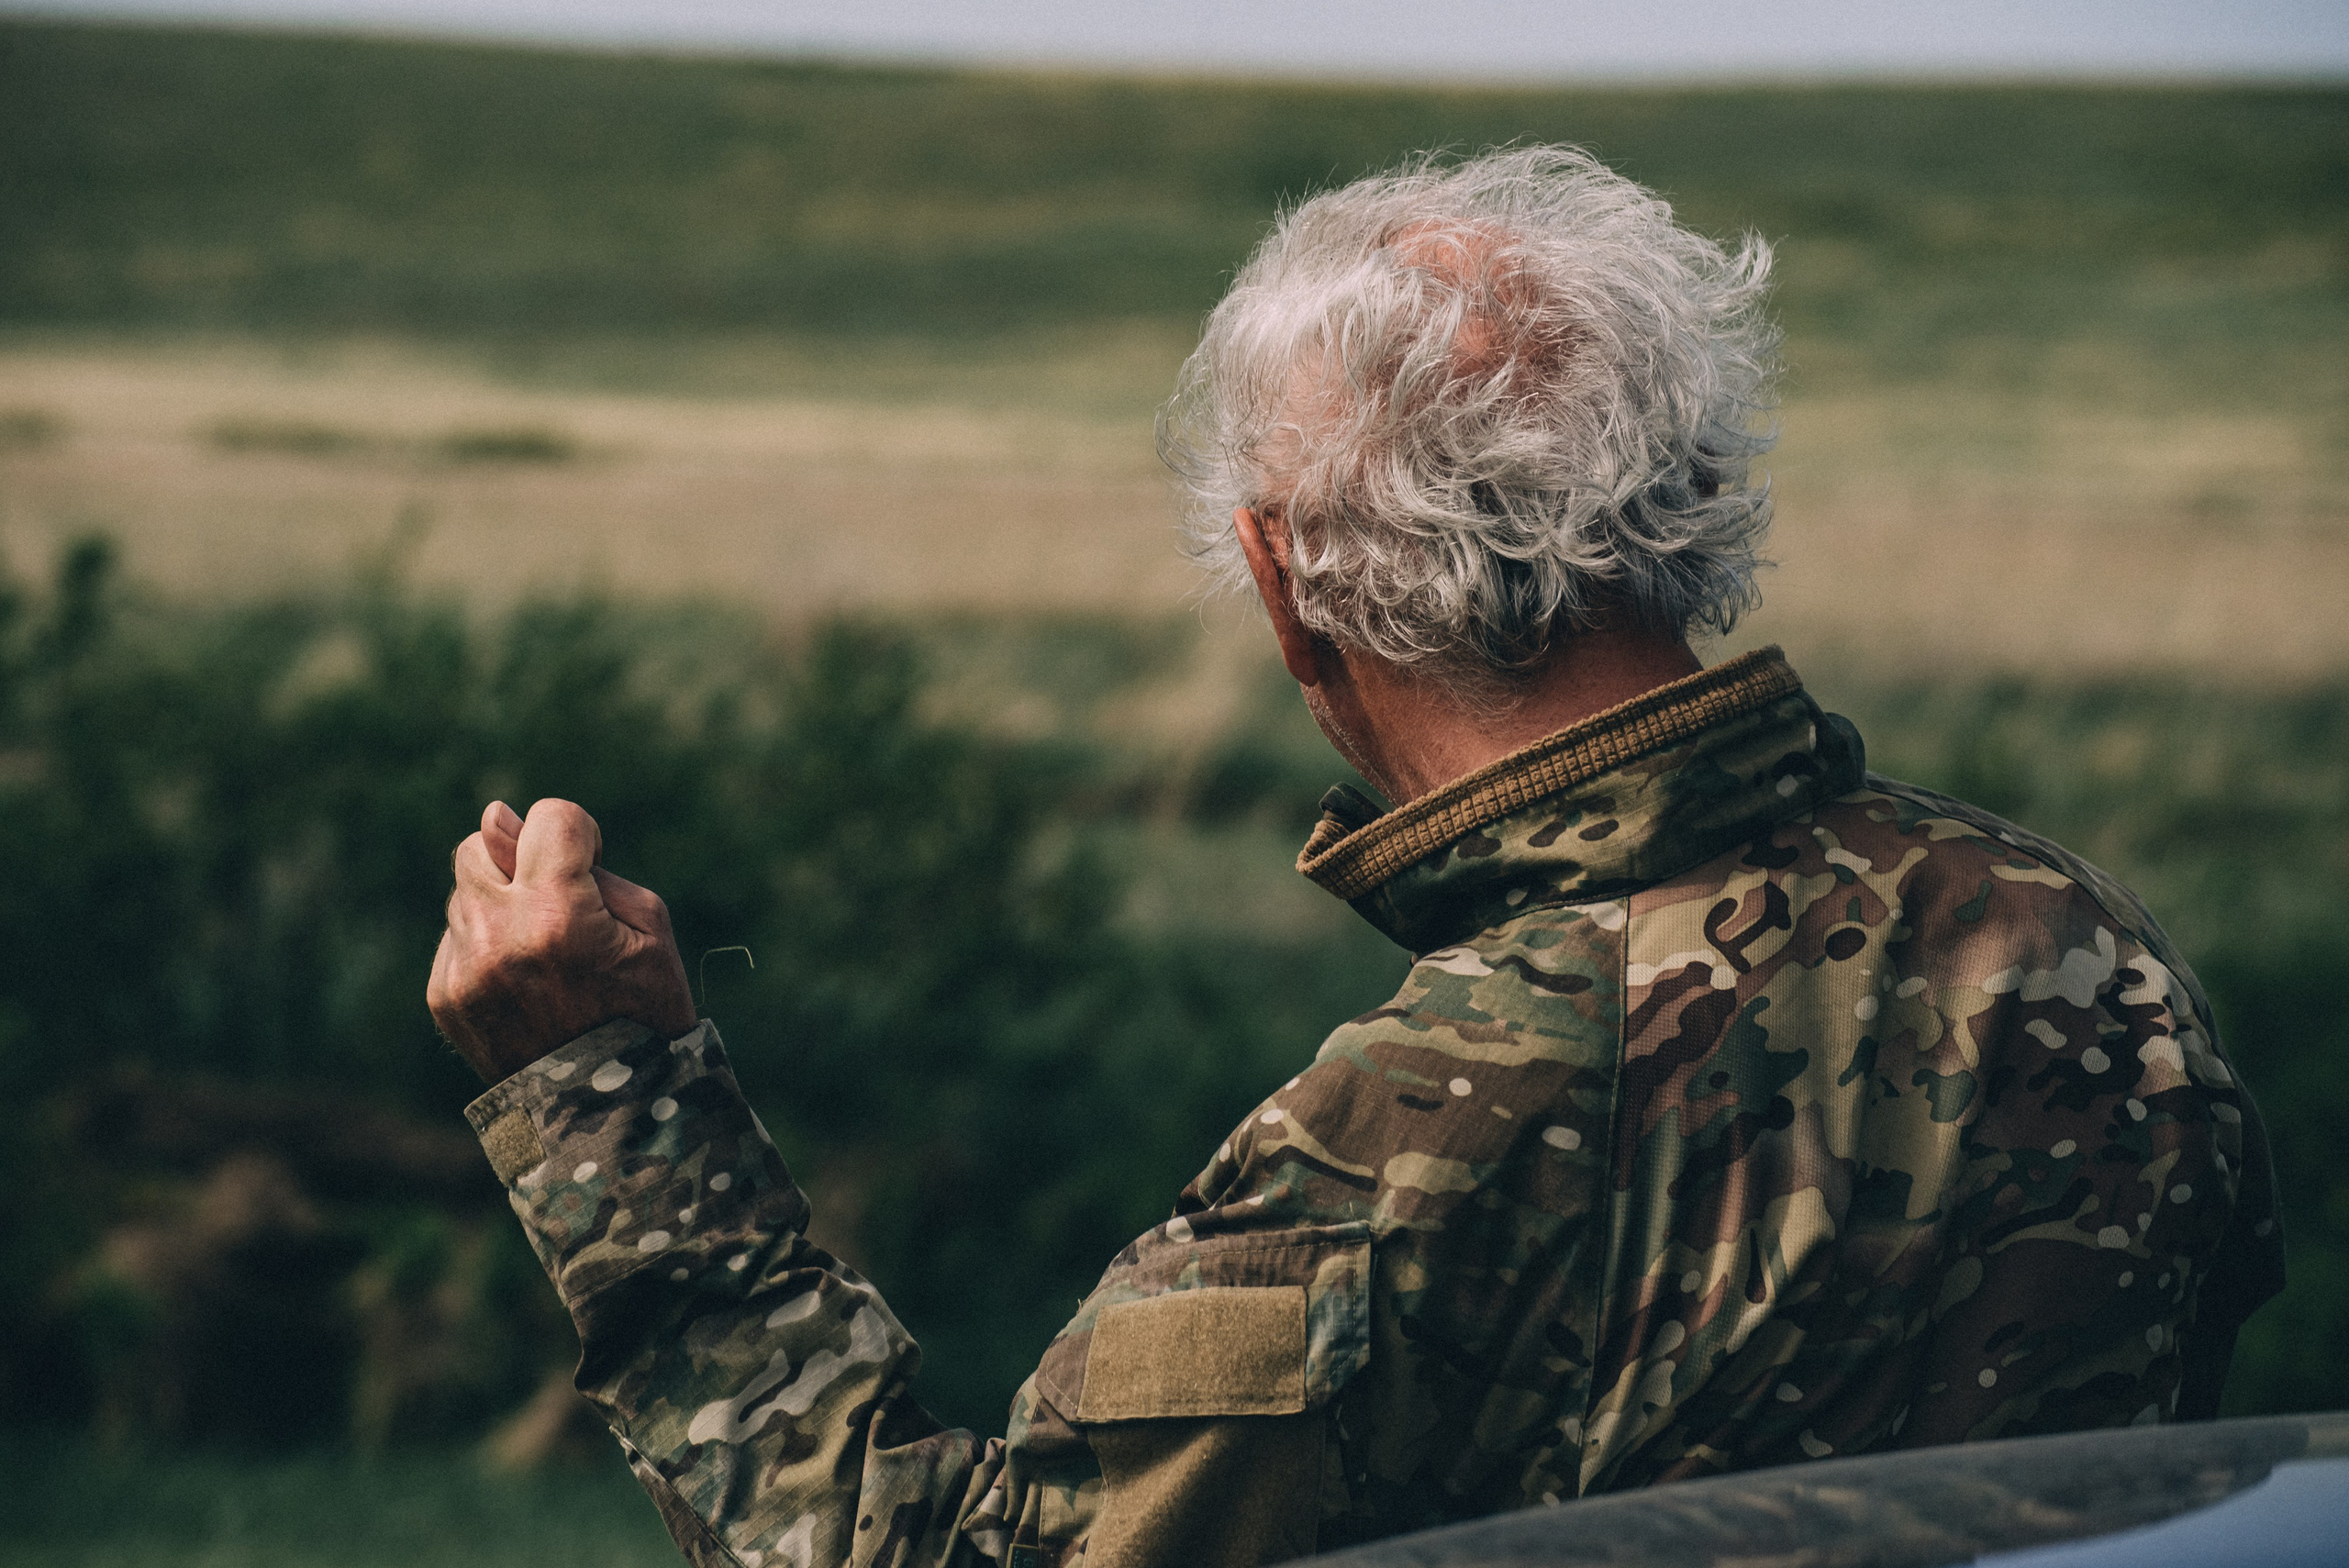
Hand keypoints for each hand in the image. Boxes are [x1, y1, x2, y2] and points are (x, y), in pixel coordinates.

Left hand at [427, 798, 695, 1082]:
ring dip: (502, 903)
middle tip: (556, 904)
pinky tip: (522, 981)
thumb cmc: (644, 1008)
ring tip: (543, 954)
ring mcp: (465, 970)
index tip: (592, 870)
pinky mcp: (444, 997)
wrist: (609, 1108)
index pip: (548, 818)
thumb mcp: (647, 927)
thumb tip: (500, 817)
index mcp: (558, 914)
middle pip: (483, 844)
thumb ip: (581, 862)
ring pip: (465, 890)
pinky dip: (485, 944)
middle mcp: (499, 936)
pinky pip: (455, 937)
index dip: (579, 837)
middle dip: (520, 859)